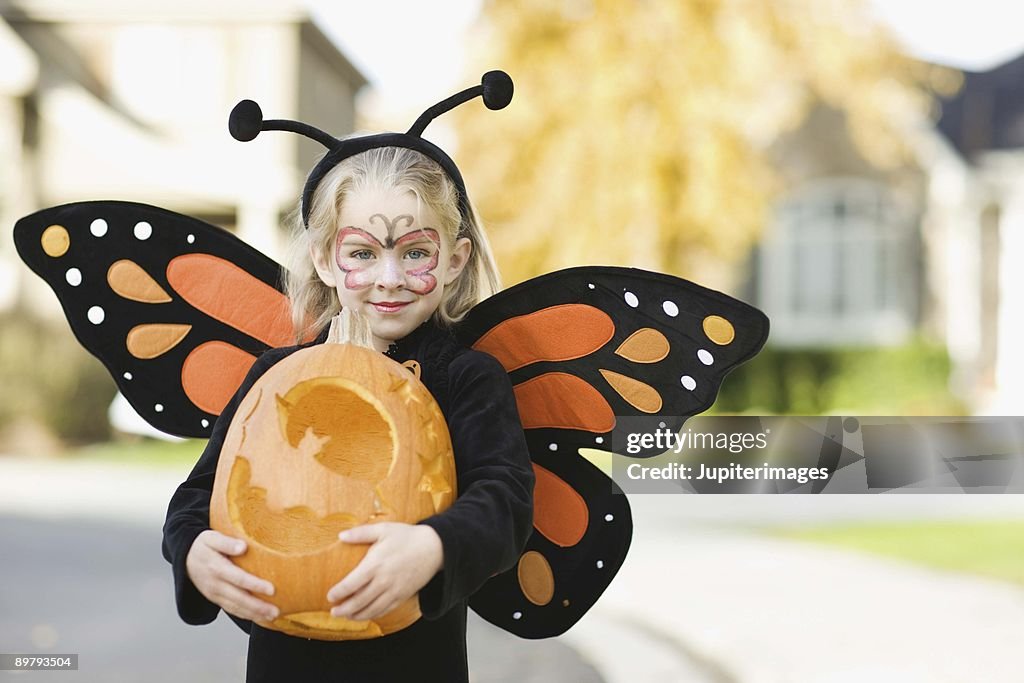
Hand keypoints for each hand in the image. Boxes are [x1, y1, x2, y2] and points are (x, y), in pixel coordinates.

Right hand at [185, 530, 277, 621]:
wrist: (185, 558)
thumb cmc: (203, 546)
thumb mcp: (212, 538)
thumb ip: (226, 542)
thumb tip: (242, 547)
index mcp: (216, 568)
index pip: (239, 579)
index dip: (255, 585)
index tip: (272, 589)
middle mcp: (215, 585)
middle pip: (239, 598)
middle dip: (258, 607)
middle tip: (275, 611)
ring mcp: (215, 594)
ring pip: (236, 607)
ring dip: (254, 614)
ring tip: (272, 617)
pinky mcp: (216, 599)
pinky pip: (231, 610)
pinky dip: (246, 615)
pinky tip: (259, 617)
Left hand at [327, 523, 442, 620]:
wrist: (435, 548)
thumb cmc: (407, 537)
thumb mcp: (383, 529)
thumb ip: (361, 533)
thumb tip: (340, 535)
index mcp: (375, 564)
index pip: (351, 584)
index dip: (339, 593)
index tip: (330, 596)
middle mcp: (384, 581)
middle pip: (359, 601)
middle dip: (344, 609)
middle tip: (333, 612)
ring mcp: (394, 591)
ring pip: (372, 610)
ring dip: (357, 616)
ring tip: (346, 616)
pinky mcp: (403, 596)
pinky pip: (385, 610)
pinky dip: (373, 615)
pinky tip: (366, 614)